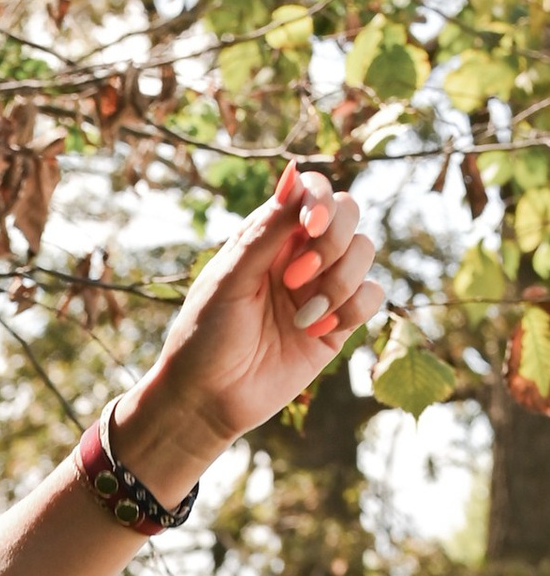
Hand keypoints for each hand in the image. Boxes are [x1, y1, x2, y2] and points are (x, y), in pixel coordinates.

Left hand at [126, 162, 385, 492]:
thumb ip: (264, 230)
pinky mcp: (338, 322)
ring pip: (364, 252)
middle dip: (334, 240)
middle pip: (349, 213)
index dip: (321, 201)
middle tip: (295, 279)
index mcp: (269, 235)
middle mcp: (300, 254)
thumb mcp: (228, 280)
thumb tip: (292, 174)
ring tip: (301, 317)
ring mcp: (322, 286)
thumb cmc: (204, 337)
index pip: (313, 191)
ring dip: (340, 281)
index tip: (309, 228)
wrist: (206, 402)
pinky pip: (371, 295)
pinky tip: (316, 330)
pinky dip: (352, 308)